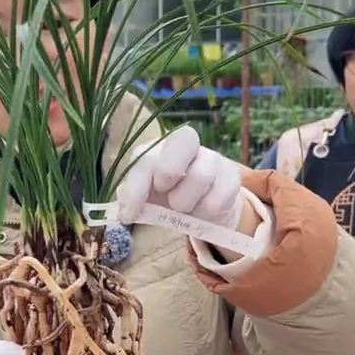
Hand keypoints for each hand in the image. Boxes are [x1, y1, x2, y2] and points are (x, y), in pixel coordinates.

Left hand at [117, 125, 242, 229]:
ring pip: (202, 173)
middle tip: (165, 198)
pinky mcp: (231, 177)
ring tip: (182, 209)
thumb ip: (133, 201)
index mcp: (159, 148)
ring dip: (187, 202)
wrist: (203, 210)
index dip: (135, 189)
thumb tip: (122, 212)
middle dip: (170, 170)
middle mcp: (187, 145)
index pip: (146, 159)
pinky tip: (200, 213)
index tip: (128, 216)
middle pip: (185, 138)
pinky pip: (220, 196)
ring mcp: (212, 158)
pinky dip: (206, 213)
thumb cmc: (167, 199)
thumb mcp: (146, 199)